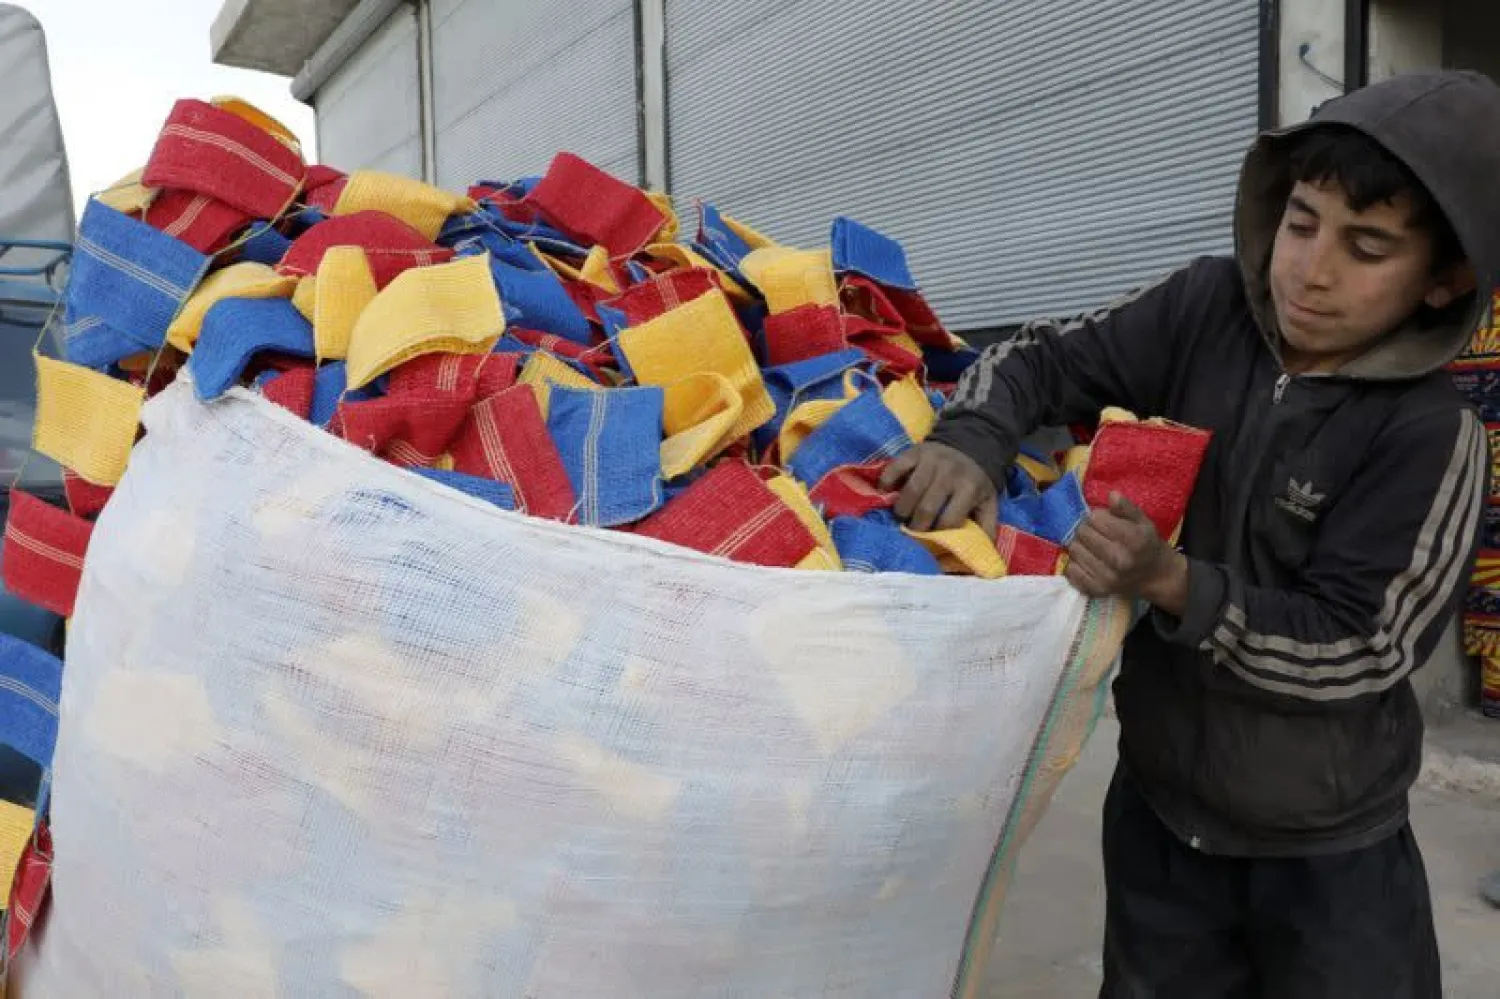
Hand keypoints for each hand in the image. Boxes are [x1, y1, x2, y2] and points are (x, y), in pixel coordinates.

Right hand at [879, 441, 998, 534]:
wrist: (969, 445)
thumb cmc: (975, 481)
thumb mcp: (988, 502)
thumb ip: (987, 527)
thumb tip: (982, 551)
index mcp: (969, 488)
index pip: (949, 520)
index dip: (938, 533)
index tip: (931, 538)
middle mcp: (950, 473)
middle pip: (927, 507)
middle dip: (917, 525)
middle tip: (912, 530)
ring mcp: (931, 460)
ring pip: (911, 490)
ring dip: (902, 508)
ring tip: (902, 515)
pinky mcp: (915, 451)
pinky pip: (895, 468)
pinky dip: (887, 482)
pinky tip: (887, 493)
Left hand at [1065, 492, 1186, 612]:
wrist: (1155, 575)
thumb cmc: (1146, 544)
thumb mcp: (1142, 522)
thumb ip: (1126, 507)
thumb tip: (1111, 494)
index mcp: (1133, 540)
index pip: (1096, 519)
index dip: (1096, 516)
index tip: (1102, 520)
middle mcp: (1119, 560)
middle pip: (1082, 533)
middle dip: (1086, 528)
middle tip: (1094, 532)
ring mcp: (1107, 578)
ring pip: (1074, 550)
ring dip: (1079, 545)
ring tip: (1091, 546)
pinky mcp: (1097, 590)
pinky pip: (1071, 571)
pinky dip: (1074, 563)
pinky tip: (1086, 560)